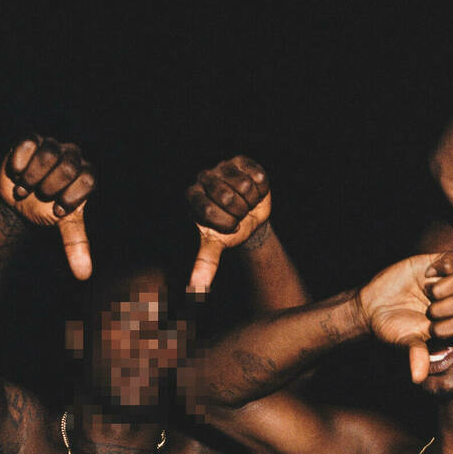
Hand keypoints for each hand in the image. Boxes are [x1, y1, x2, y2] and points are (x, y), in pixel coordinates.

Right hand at [0, 136, 94, 280]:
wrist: (19, 200)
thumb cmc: (47, 210)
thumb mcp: (63, 226)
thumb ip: (76, 245)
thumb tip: (84, 275)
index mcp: (86, 174)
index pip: (89, 179)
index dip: (71, 197)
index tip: (56, 211)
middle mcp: (73, 156)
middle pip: (69, 164)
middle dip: (51, 187)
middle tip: (40, 197)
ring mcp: (53, 145)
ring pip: (49, 151)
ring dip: (34, 176)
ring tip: (24, 190)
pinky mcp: (32, 139)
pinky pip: (28, 142)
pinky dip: (20, 162)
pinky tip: (16, 175)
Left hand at [186, 155, 271, 294]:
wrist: (249, 217)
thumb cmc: (228, 231)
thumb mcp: (216, 247)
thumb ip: (204, 266)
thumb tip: (195, 293)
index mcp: (191, 196)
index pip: (208, 211)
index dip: (226, 224)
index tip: (228, 226)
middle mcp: (203, 177)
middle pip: (226, 197)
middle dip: (239, 213)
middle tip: (239, 214)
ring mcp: (223, 166)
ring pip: (244, 187)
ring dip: (251, 201)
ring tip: (246, 203)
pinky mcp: (242, 160)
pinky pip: (258, 177)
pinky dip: (261, 189)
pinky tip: (254, 192)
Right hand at [357, 251, 452, 381]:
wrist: (372, 306)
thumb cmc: (391, 328)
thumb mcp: (404, 341)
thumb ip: (416, 355)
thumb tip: (417, 379)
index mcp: (448, 323)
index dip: (449, 324)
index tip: (429, 326)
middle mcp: (450, 303)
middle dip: (447, 306)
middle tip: (428, 308)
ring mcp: (444, 283)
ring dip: (447, 286)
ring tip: (429, 290)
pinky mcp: (435, 264)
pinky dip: (444, 265)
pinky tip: (428, 273)